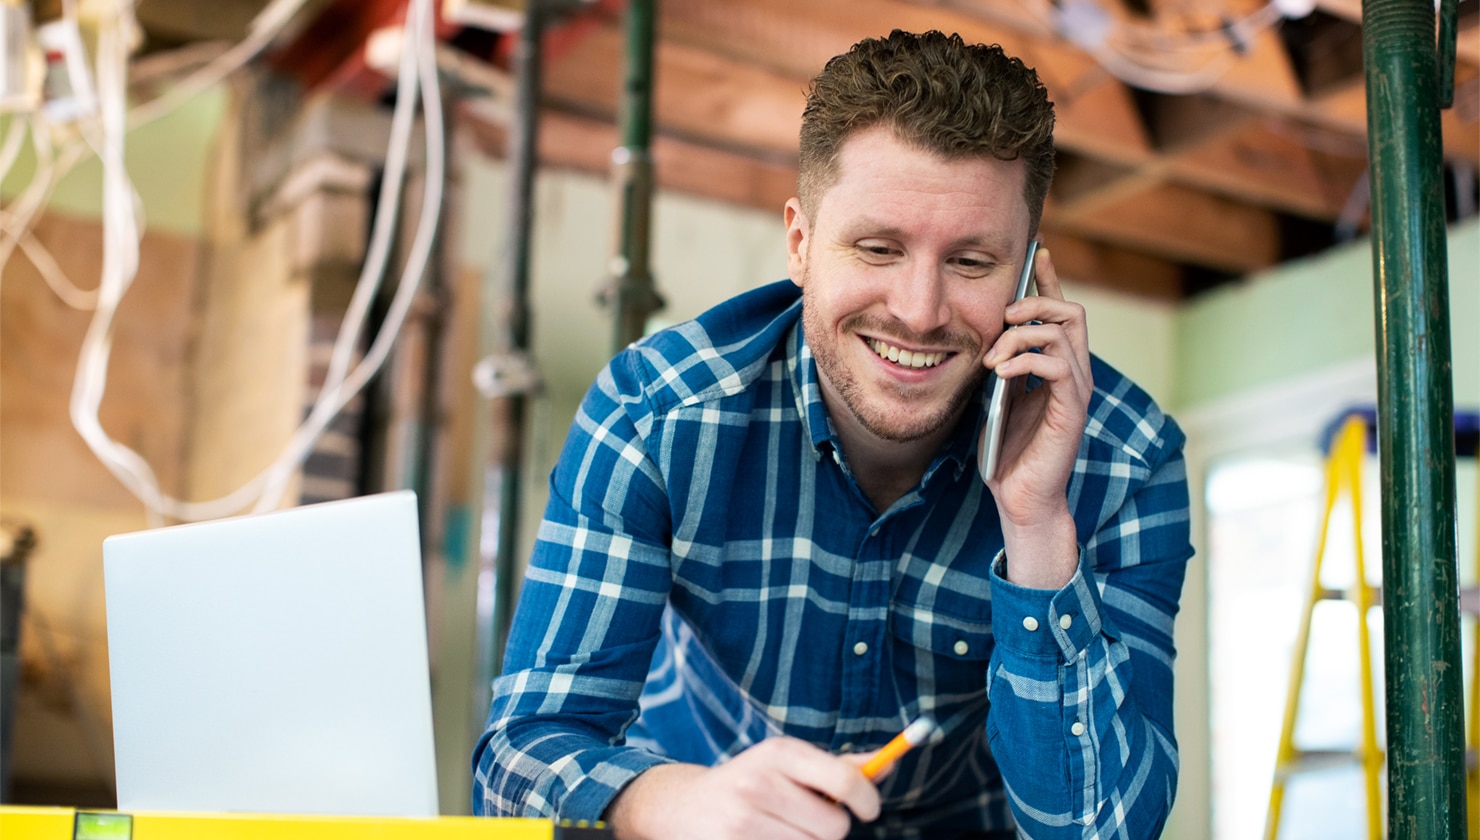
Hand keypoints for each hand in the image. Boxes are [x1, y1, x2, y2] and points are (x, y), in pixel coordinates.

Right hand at [605, 737, 881, 839]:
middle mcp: (758, 782)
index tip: (869, 810)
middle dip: (830, 828)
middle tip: (806, 820)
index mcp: (778, 753)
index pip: (844, 779)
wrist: (683, 807)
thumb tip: (889, 763)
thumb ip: (839, 766)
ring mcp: (742, 821)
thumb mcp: (789, 764)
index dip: (868, 800)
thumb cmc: (752, 783)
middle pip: (835, 826)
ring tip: (782, 831)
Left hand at [982, 245, 1091, 587]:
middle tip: (1003, 315)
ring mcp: (1076, 390)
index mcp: (1056, 368)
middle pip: (1071, 311)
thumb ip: (997, 366)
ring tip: (993, 357)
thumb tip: (980, 334)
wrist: (1021, 498)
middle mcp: (1073, 373)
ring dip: (1021, 334)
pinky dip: (1026, 360)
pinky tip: (1000, 373)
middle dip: (1035, 301)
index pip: (1059, 312)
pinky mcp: (1072, 409)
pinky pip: (1058, 365)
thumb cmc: (1006, 452)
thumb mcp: (994, 398)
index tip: (1035, 252)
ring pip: (1064, 331)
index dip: (1048, 280)